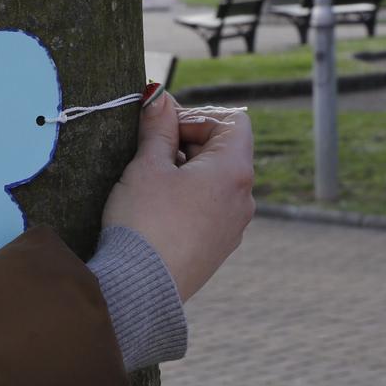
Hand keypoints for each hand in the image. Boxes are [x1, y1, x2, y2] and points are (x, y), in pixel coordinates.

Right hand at [101, 94, 253, 302]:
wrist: (140, 288)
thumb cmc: (144, 222)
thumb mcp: (146, 165)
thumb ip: (157, 127)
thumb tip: (159, 96)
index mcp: (234, 171)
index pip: (231, 122)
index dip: (196, 118)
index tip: (162, 131)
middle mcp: (244, 199)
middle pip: (224, 152)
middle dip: (187, 145)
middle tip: (149, 155)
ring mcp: (234, 227)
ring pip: (215, 183)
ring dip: (186, 174)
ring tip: (150, 187)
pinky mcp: (218, 249)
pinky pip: (209, 211)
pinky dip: (188, 201)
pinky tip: (157, 214)